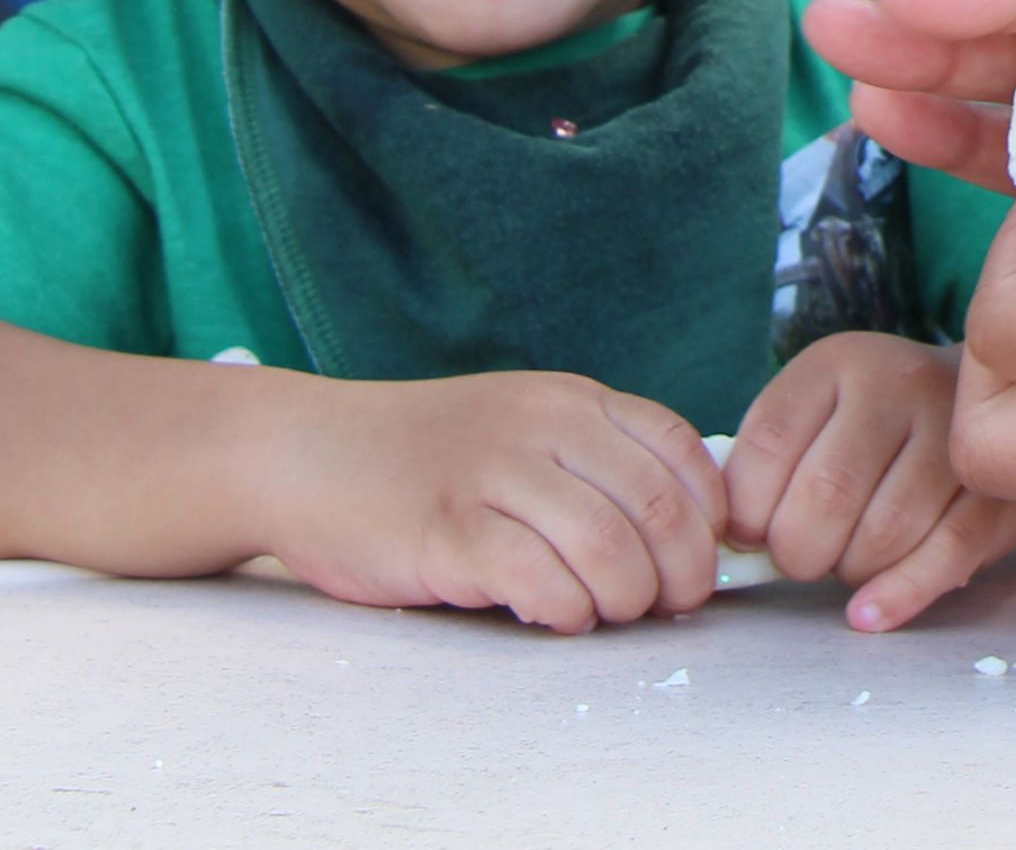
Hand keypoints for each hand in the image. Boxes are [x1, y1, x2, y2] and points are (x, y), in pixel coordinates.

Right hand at [257, 368, 727, 630]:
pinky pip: (539, 578)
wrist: (306, 453)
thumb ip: (591, 464)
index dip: (708, 515)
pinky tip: (555, 615)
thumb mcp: (520, 429)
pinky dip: (566, 609)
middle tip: (669, 605)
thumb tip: (682, 535)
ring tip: (607, 611)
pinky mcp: (447, 531)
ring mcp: (491, 476)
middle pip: (655, 505)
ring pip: (607, 545)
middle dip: (682, 571)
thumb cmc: (423, 456)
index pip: (678, 451)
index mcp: (569, 401)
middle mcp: (539, 427)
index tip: (703, 558)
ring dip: (626, 598)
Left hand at [723, 332, 1015, 629]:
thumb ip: (766, 465)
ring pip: (885, 532)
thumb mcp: (816, 417)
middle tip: (803, 557)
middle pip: (827, 494)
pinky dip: (899, 595)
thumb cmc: (875, 430)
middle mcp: (897, 384)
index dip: (747, 510)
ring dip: (852, 571)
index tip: (752, 533)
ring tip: (849, 558)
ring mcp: (953, 431)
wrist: (989, 405)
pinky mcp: (996, 483)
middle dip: (799, 551)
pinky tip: (868, 613)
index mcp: (836, 365)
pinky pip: (945, 554)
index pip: (768, 444)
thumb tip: (728, 542)